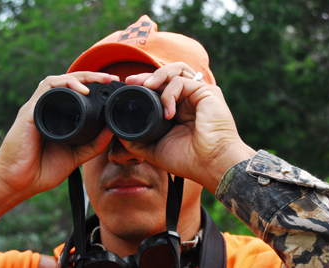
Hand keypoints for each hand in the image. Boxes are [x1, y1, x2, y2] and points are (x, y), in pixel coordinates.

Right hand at [0, 72, 117, 217]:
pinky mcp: (30, 112)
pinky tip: (81, 90)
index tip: (111, 86)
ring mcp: (38, 109)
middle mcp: (47, 108)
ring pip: (58, 80)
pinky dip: (65, 85)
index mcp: (57, 116)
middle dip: (91, 76)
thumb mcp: (77, 155)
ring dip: (80, 77)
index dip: (93, 86)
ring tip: (99, 80)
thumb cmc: (43, 170)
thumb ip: (94, 144)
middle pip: (68, 82)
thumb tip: (112, 130)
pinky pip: (46, 89)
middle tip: (110, 78)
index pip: (75, 93)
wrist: (19, 183)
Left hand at [122, 62, 255, 192]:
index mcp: (180, 110)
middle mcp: (190, 99)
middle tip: (132, 82)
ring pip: (177, 70)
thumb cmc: (188, 160)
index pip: (161, 88)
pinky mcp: (208, 92)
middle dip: (148, 76)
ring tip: (146, 86)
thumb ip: (137, 141)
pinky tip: (168, 113)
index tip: (129, 88)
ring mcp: (199, 94)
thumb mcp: (154, 149)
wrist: (209, 165)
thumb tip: (119, 133)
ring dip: (158, 75)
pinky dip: (170, 94)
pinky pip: (183, 82)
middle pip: (168, 75)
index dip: (145, 85)